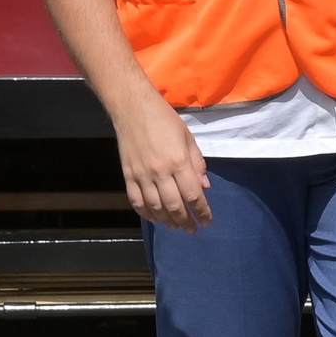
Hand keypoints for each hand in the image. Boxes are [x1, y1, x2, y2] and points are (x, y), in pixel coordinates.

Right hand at [113, 99, 210, 230]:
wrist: (133, 108)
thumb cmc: (164, 119)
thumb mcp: (187, 137)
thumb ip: (197, 163)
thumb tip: (204, 187)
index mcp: (178, 161)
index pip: (193, 195)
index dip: (202, 211)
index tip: (207, 221)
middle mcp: (160, 172)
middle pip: (175, 206)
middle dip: (187, 221)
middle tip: (193, 229)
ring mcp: (142, 176)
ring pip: (156, 208)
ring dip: (168, 221)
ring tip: (176, 226)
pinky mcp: (128, 176)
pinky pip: (137, 202)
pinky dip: (146, 214)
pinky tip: (155, 218)